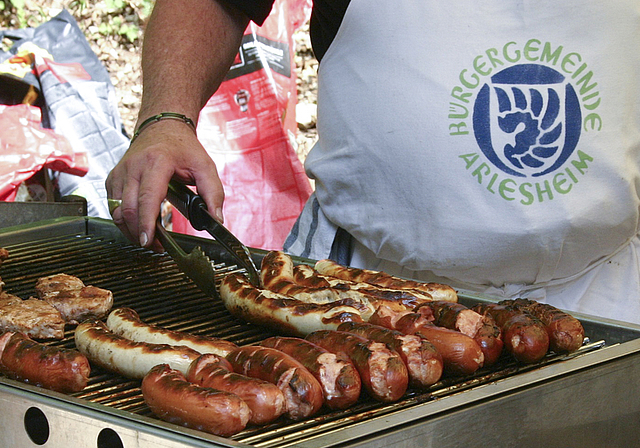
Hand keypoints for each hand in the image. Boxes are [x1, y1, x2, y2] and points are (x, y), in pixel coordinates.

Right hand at [106, 119, 223, 248]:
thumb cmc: (183, 148)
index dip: (146, 222)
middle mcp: (133, 167)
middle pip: (128, 209)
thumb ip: (213, 193)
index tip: (148, 240)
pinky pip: (112, 206)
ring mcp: (119, 173)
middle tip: (155, 245)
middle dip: (139, 233)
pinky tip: (139, 225)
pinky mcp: (112, 179)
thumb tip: (216, 219)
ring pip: (116, 211)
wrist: (162, 127)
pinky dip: (124, 220)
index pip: (146, 197)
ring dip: (130, 230)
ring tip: (149, 239)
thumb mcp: (205, 166)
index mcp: (156, 162)